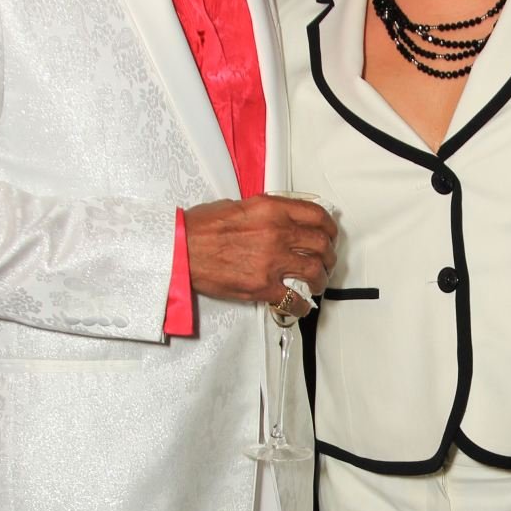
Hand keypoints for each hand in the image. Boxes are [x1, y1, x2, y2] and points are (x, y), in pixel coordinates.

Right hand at [185, 194, 335, 304]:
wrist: (181, 249)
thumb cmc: (201, 229)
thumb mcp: (239, 205)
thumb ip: (267, 212)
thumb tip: (284, 220)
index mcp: (272, 209)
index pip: (317, 215)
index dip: (329, 227)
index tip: (329, 234)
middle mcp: (276, 233)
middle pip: (321, 245)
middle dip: (328, 256)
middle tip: (325, 262)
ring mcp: (271, 261)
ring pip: (314, 272)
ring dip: (320, 280)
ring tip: (316, 284)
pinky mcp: (261, 286)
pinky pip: (293, 299)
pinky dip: (301, 305)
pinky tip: (300, 305)